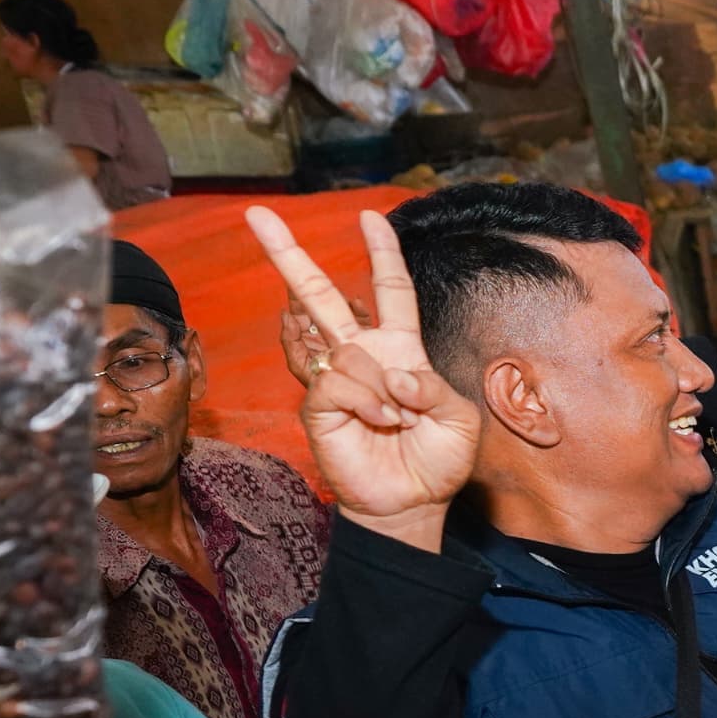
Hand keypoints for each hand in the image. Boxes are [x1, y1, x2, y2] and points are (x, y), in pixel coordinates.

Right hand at [247, 206, 474, 544]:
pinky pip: (337, 381)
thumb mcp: (459, 419)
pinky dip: (367, 400)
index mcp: (399, 348)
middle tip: (257, 215)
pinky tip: (380, 420)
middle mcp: (361, 355)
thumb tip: (394, 372)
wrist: (412, 502)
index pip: (390, 289)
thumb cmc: (437, 459)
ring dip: (382, 386)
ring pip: (344, 349)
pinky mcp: (317, 404)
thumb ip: (435, 388)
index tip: (370, 216)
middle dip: (288, 255)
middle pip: (320, 295)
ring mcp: (335, 378)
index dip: (382, 253)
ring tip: (398, 418)